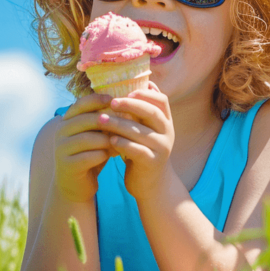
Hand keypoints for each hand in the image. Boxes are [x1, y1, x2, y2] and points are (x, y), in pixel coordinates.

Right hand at [54, 93, 117, 202]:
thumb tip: (126, 103)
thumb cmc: (90, 154)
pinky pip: (89, 156)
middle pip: (86, 120)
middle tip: (126, 122)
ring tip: (121, 141)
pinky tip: (114, 155)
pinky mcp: (67, 165)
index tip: (114, 99)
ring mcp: (61, 149)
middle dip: (108, 120)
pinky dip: (104, 155)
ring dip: (108, 140)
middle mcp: (60, 132)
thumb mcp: (96, 135)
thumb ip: (103, 121)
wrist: (76, 184)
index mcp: (66, 121)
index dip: (97, 99)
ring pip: (89, 138)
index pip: (81, 104)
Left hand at [98, 82, 175, 201]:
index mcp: (166, 122)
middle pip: (152, 113)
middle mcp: (168, 132)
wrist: (152, 184)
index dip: (146, 93)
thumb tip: (136, 85)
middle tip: (112, 101)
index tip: (128, 90)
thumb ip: (142, 113)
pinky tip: (110, 140)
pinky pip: (137, 150)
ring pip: (141, 131)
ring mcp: (162, 148)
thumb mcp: (146, 130)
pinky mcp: (153, 163)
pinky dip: (123, 144)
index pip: (162, 100)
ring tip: (101, 120)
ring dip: (120, 124)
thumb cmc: (144, 152)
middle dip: (131, 104)